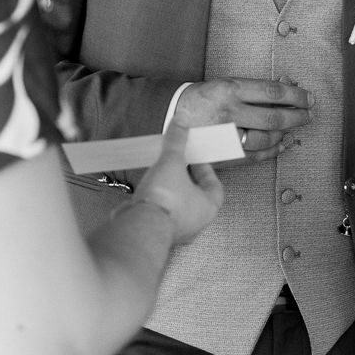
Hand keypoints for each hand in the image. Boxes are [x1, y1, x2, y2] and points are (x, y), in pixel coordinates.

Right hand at [132, 116, 223, 246]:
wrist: (140, 226)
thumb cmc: (166, 200)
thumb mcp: (172, 161)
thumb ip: (177, 141)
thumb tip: (181, 121)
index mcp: (209, 208)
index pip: (214, 185)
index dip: (204, 168)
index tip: (194, 156)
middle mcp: (195, 223)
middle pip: (194, 195)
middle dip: (184, 178)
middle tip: (176, 163)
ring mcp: (175, 231)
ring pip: (176, 207)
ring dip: (168, 191)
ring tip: (158, 174)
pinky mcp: (155, 232)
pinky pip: (159, 214)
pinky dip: (153, 203)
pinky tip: (144, 191)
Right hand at [171, 78, 313, 161]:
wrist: (166, 118)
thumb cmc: (197, 98)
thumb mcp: (222, 83)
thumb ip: (251, 88)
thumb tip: (284, 86)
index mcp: (229, 90)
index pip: (272, 92)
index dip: (296, 95)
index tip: (308, 97)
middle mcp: (229, 113)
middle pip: (274, 117)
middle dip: (297, 116)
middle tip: (309, 114)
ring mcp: (226, 137)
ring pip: (267, 138)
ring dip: (285, 133)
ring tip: (293, 128)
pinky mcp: (223, 155)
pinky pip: (255, 156)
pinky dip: (272, 151)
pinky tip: (282, 145)